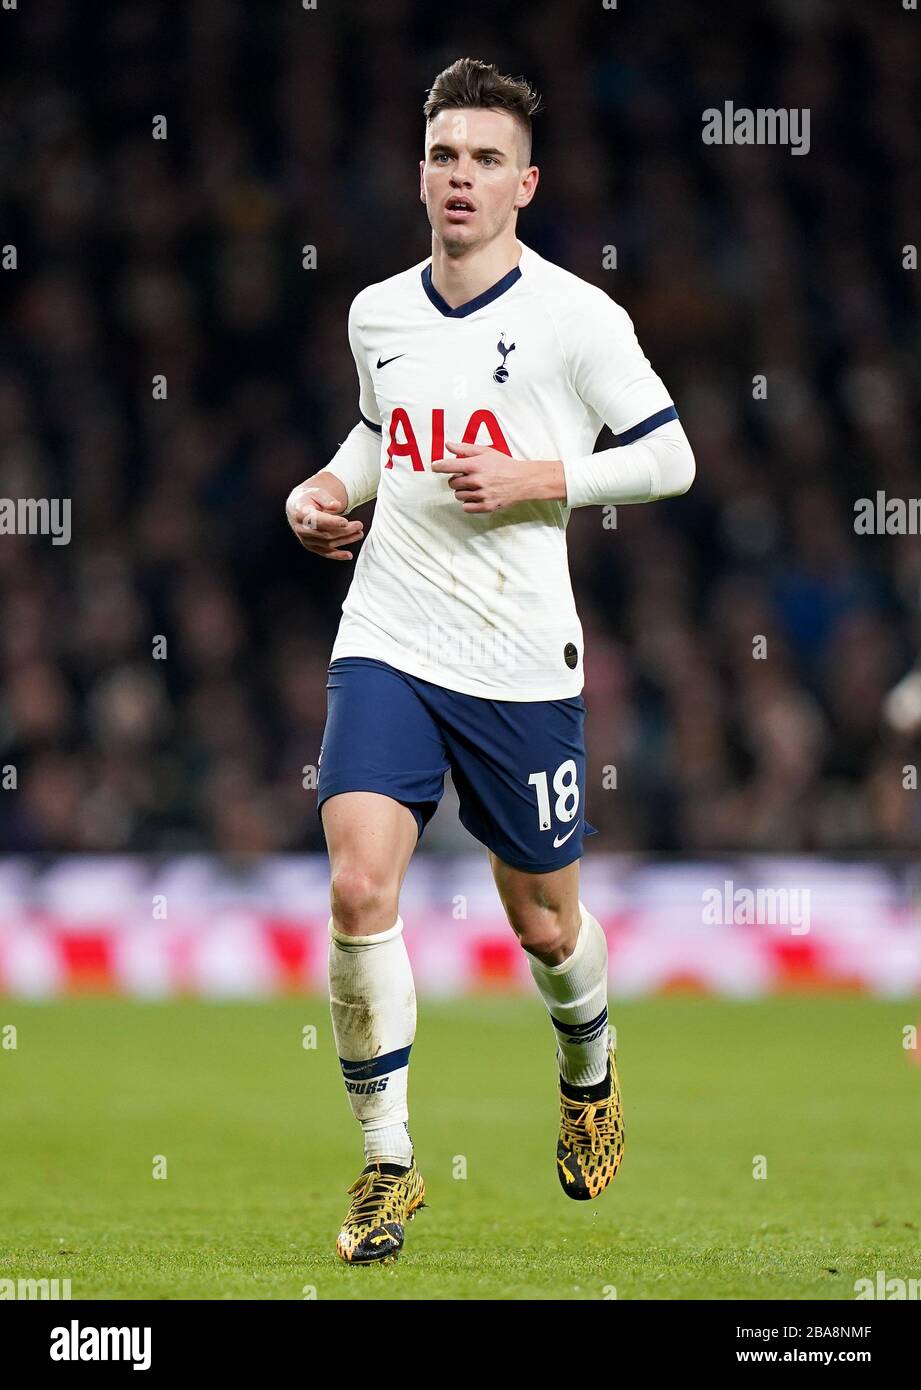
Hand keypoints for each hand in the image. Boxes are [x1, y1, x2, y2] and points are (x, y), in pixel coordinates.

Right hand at [285, 482, 364, 560]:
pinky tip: (348, 555)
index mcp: (301, 513)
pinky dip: (337, 555)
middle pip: (325, 533)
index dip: (331, 522)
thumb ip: (326, 499)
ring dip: (345, 540)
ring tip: (359, 534)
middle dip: (344, 530)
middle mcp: (301, 529)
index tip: (345, 521)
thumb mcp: (316, 492)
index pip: (316, 520)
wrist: (297, 507)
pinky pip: (325, 553)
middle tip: (359, 525)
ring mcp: (306, 539)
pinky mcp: (311, 546)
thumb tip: (337, 506)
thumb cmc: (309, 498)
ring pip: (328, 543)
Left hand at [431, 442, 564, 511]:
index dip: (439, 466)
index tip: (434, 466)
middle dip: (456, 480)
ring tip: (475, 486)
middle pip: (452, 483)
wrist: (523, 480)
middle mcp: (477, 480)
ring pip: (458, 495)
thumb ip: (465, 449)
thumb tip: (448, 445)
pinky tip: (477, 496)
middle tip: (467, 477)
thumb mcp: (486, 452)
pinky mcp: (486, 506)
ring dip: (463, 491)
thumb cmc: (504, 464)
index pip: (449, 466)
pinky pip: (466, 507)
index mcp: (476, 465)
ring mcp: (481, 495)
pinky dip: (468, 502)